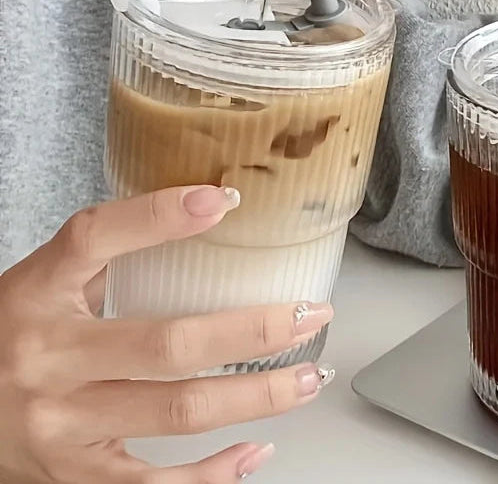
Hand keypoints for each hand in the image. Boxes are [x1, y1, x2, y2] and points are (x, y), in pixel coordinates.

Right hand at [0, 186, 334, 483]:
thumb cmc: (14, 334)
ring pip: (178, 412)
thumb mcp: (45, 279)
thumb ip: (109, 248)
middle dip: (254, 330)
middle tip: (310, 313)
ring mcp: (62, 425)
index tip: (223, 200)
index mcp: (37, 293)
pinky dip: (213, 474)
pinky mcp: (75, 475)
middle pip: (168, 343)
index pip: (94, 237)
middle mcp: (49, 359)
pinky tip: (254, 451)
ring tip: (308, 377)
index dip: (158, 214)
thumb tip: (205, 206)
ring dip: (257, 397)